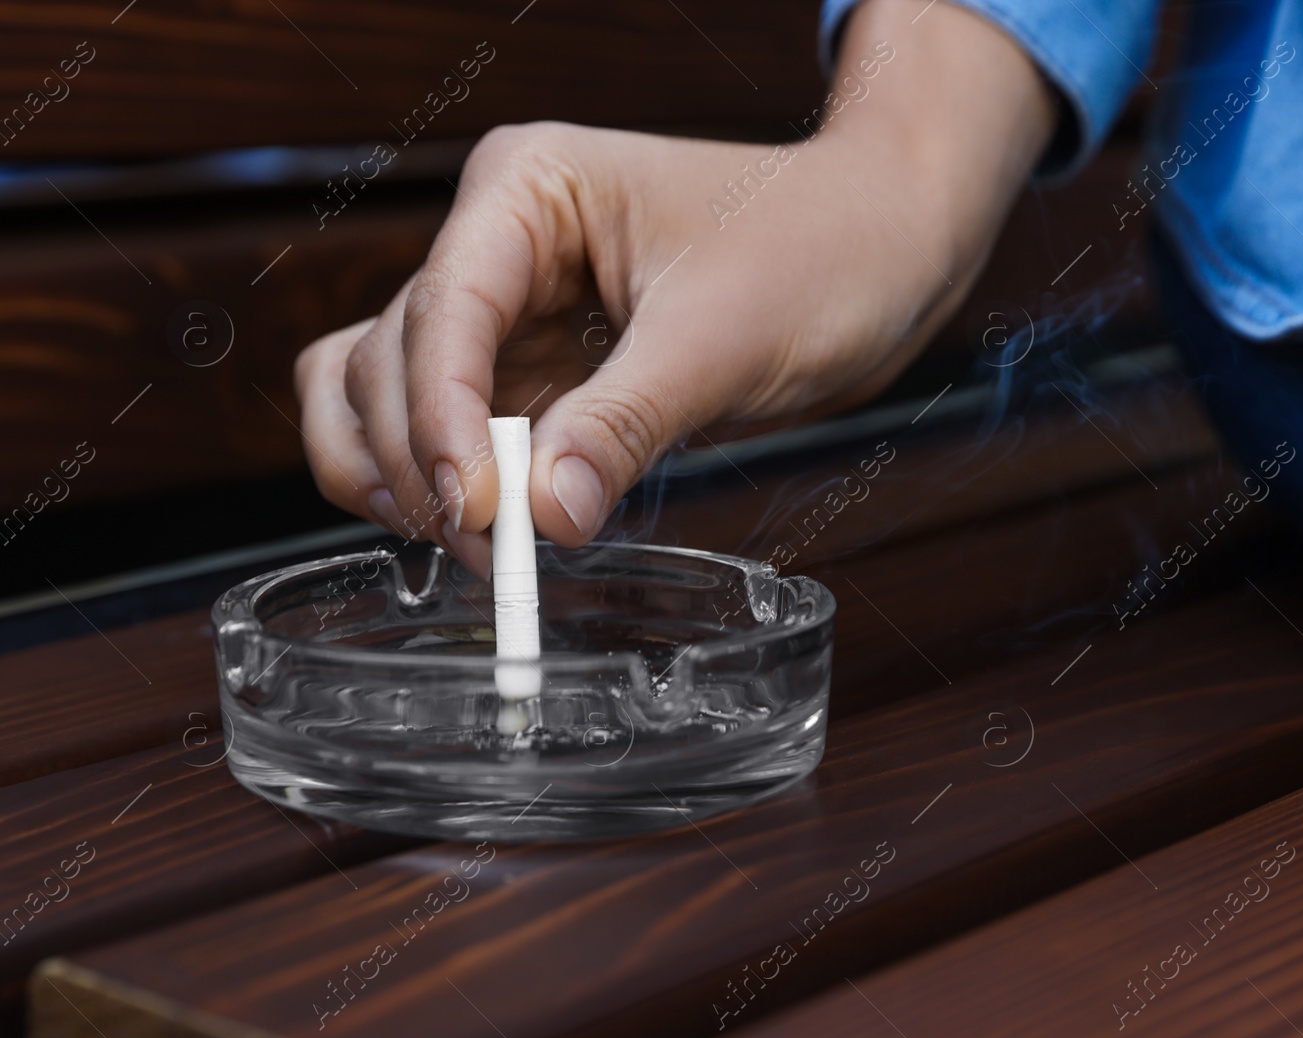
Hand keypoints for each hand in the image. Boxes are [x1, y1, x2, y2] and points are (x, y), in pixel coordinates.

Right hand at [293, 0, 1053, 573]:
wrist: (884, 252)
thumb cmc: (821, 251)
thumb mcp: (723, 340)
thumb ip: (622, 425)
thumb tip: (540, 517)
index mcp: (527, 190)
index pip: (443, 310)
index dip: (442, 420)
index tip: (476, 512)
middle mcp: (496, 243)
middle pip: (391, 358)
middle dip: (427, 460)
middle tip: (495, 553)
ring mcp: (507, 310)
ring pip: (388, 396)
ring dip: (410, 478)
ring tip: (486, 550)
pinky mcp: (533, 370)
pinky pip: (451, 430)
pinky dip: (448, 485)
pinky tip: (492, 533)